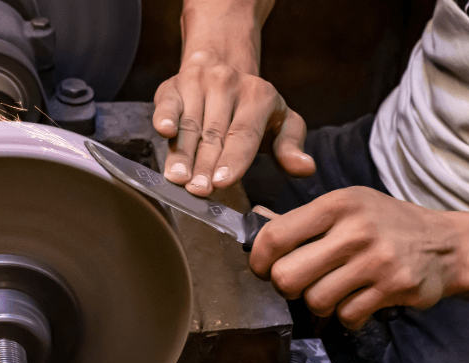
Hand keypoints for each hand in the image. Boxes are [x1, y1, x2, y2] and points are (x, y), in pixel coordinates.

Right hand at [153, 56, 314, 196]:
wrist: (222, 65)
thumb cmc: (254, 107)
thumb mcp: (282, 121)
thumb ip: (290, 147)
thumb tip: (305, 168)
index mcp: (259, 95)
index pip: (244, 133)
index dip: (233, 159)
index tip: (221, 182)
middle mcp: (227, 85)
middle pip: (214, 134)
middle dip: (204, 165)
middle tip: (198, 190)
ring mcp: (198, 84)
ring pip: (189, 125)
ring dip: (182, 153)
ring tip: (177, 178)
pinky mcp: (173, 87)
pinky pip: (167, 104)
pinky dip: (164, 117)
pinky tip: (163, 132)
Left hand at [249, 187, 461, 328]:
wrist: (446, 243)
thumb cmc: (385, 223)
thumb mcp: (345, 207)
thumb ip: (300, 219)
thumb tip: (256, 216)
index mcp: (337, 204)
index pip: (275, 236)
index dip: (259, 259)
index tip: (263, 268)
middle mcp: (355, 229)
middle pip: (287, 276)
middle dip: (286, 286)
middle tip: (299, 282)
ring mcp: (377, 260)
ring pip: (315, 301)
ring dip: (319, 302)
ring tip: (333, 289)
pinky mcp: (395, 287)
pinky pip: (347, 315)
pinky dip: (346, 315)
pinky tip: (357, 299)